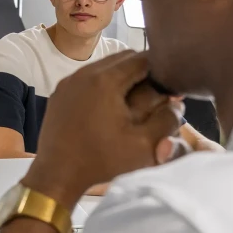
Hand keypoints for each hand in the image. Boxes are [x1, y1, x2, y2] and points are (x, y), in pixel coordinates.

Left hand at [23, 51, 182, 207]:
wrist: (56, 174)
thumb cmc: (102, 160)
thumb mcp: (145, 144)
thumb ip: (168, 119)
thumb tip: (176, 101)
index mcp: (104, 80)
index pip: (142, 58)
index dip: (161, 70)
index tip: (170, 88)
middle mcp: (83, 73)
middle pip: (121, 59)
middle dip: (142, 72)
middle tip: (156, 95)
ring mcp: (68, 82)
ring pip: (103, 67)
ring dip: (122, 78)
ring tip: (134, 102)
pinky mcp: (59, 93)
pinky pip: (86, 79)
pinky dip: (102, 85)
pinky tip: (110, 108)